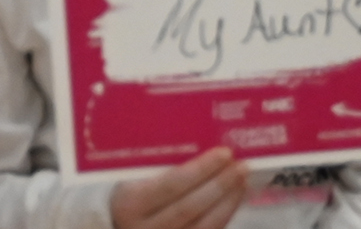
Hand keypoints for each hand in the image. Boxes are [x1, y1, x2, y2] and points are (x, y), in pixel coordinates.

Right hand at [110, 149, 245, 228]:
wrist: (117, 225)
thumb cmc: (124, 192)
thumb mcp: (126, 178)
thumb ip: (151, 165)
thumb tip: (194, 140)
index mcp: (129, 203)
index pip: (171, 185)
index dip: (200, 170)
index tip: (224, 153)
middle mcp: (146, 227)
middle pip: (190, 206)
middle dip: (220, 185)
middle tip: (241, 165)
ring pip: (204, 224)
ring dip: (228, 201)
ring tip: (242, 179)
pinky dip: (224, 215)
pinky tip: (234, 198)